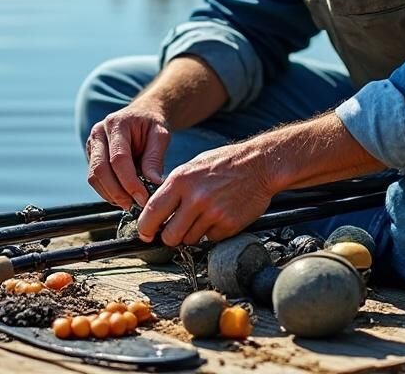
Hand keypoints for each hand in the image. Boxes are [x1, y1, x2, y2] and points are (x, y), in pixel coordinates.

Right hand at [85, 102, 171, 209]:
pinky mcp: (91, 155)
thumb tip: (153, 184)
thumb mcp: (161, 135)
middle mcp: (99, 133)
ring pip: (93, 177)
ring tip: (131, 203)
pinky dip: (108, 192)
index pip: (118, 159)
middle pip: (100, 170)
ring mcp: (92, 144)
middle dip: (117, 193)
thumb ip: (155, 158)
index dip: (130, 182)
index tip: (143, 199)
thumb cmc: (152, 124)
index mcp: (117, 124)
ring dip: (111, 195)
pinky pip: (94, 178)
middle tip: (135, 206)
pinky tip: (123, 196)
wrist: (141, 114)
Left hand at [135, 142, 274, 246]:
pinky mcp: (229, 225)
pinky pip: (210, 240)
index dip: (145, 228)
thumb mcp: (191, 167)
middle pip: (170, 235)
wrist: (259, 164)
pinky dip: (211, 233)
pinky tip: (218, 216)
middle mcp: (195, 198)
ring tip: (202, 217)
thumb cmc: (224, 163)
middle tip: (174, 232)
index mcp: (181, 181)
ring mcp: (213, 213)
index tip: (145, 234)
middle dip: (169, 237)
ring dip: (192, 235)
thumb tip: (155, 210)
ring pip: (190, 240)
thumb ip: (173, 188)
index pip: (152, 212)